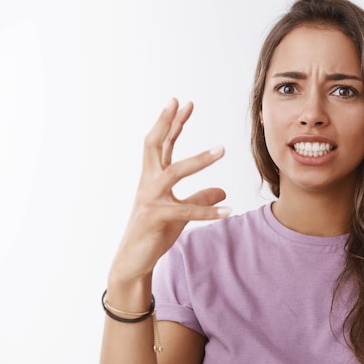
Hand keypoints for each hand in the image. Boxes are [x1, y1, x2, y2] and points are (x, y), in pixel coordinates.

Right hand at [111, 98, 229, 281]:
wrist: (134, 260)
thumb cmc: (155, 233)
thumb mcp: (181, 213)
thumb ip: (199, 199)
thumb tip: (222, 191)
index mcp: (153, 178)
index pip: (162, 144)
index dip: (172, 123)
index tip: (183, 103)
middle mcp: (148, 183)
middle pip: (155, 146)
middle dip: (168, 123)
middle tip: (181, 103)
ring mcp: (150, 199)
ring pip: (174, 172)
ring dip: (199, 159)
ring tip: (222, 149)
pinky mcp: (155, 218)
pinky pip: (186, 211)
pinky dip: (208, 212)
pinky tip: (228, 210)